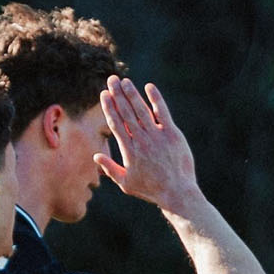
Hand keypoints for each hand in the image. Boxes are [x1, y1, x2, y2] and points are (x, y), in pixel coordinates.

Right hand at [96, 76, 199, 208]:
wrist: (177, 193)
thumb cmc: (151, 190)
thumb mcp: (126, 183)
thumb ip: (110, 168)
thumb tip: (96, 155)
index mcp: (128, 149)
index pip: (115, 123)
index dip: (109, 107)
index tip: (104, 94)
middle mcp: (140, 139)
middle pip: (126, 112)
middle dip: (117, 94)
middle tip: (111, 80)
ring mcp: (156, 135)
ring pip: (141, 109)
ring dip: (132, 94)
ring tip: (125, 81)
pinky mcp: (172, 134)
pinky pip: (162, 112)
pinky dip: (155, 99)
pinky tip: (149, 87)